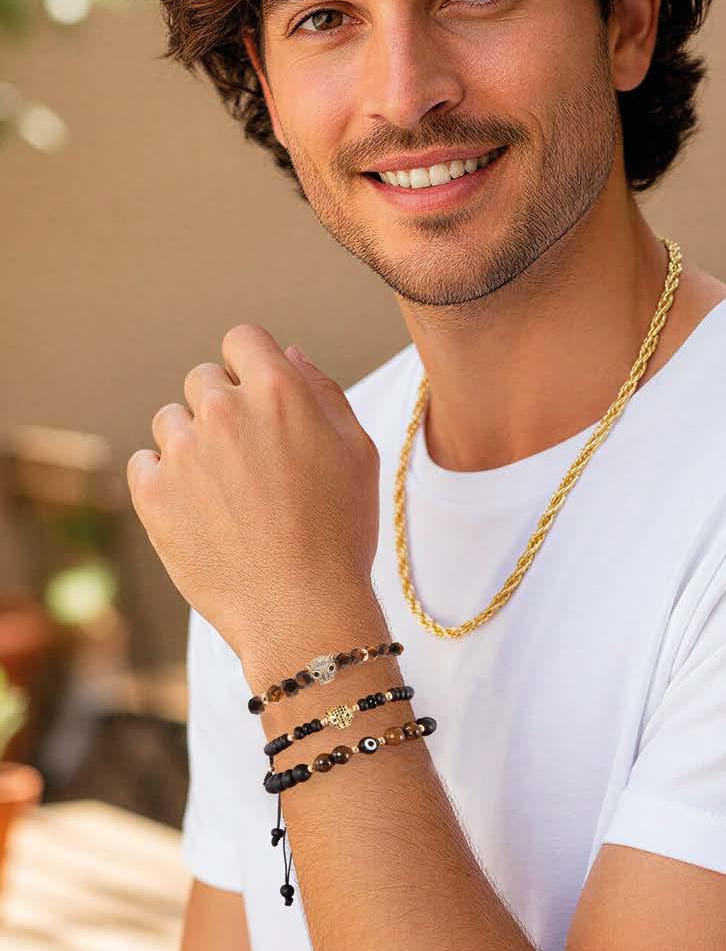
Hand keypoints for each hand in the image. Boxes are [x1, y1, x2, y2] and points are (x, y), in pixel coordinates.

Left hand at [126, 327, 380, 665]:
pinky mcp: (152, 494)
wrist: (302, 611)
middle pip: (202, 379)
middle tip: (248, 460)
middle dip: (222, 408)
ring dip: (192, 443)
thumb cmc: (340, 533)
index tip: (258, 400)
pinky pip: (144, 463)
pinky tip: (198, 511)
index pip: (242, 339)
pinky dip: (164, 480)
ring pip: (170, 420)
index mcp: (277, 391)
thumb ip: (323, 391)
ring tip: (225, 493)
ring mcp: (183, 452)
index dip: (251, 366)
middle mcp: (224, 412)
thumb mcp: (357, 451)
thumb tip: (289, 354)